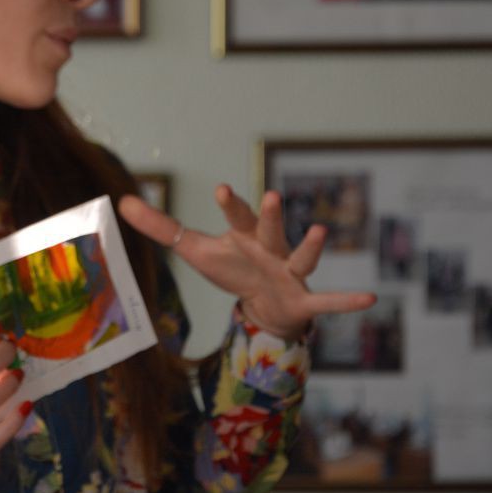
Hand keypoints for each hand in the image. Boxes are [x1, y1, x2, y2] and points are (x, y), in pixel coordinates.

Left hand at [119, 185, 375, 340]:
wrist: (265, 305)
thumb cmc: (231, 268)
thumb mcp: (193, 249)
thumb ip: (160, 226)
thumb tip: (120, 201)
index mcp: (245, 235)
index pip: (238, 216)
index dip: (232, 203)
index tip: (222, 188)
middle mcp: (270, 248)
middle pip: (271, 229)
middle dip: (272, 215)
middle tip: (274, 195)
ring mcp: (289, 273)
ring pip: (301, 257)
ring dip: (313, 246)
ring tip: (324, 231)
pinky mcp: (303, 299)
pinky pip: (327, 302)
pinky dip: (347, 301)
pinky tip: (370, 300)